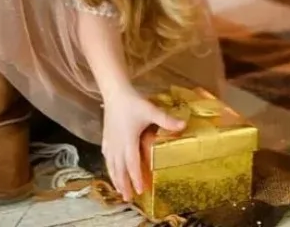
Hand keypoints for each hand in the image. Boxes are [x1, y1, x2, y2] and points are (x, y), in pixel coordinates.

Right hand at [101, 86, 185, 201]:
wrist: (114, 91)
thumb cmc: (132, 102)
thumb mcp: (151, 110)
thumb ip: (166, 120)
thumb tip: (183, 125)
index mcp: (128, 141)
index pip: (132, 164)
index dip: (136, 178)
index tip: (140, 190)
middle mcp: (117, 144)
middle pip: (119, 169)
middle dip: (123, 184)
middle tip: (127, 198)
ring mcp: (110, 140)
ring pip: (111, 164)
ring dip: (115, 177)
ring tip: (118, 188)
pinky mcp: (106, 135)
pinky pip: (106, 154)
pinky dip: (108, 164)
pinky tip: (109, 165)